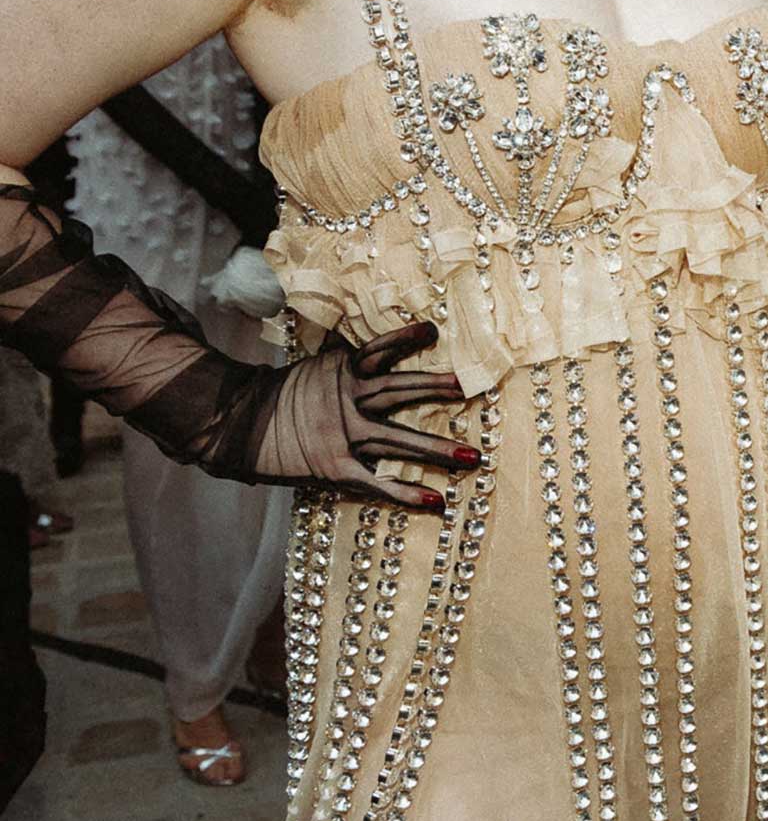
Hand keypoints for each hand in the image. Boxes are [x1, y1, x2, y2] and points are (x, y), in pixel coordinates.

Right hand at [253, 320, 473, 508]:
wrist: (240, 425)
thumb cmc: (282, 393)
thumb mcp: (312, 364)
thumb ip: (338, 347)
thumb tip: (348, 321)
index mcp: (342, 371)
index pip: (378, 349)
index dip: (403, 338)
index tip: (432, 330)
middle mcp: (348, 399)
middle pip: (398, 391)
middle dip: (434, 388)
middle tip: (466, 387)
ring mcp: (345, 435)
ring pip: (399, 440)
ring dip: (437, 451)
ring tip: (473, 458)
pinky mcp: (337, 467)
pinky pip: (378, 481)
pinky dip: (406, 493)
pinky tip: (436, 500)